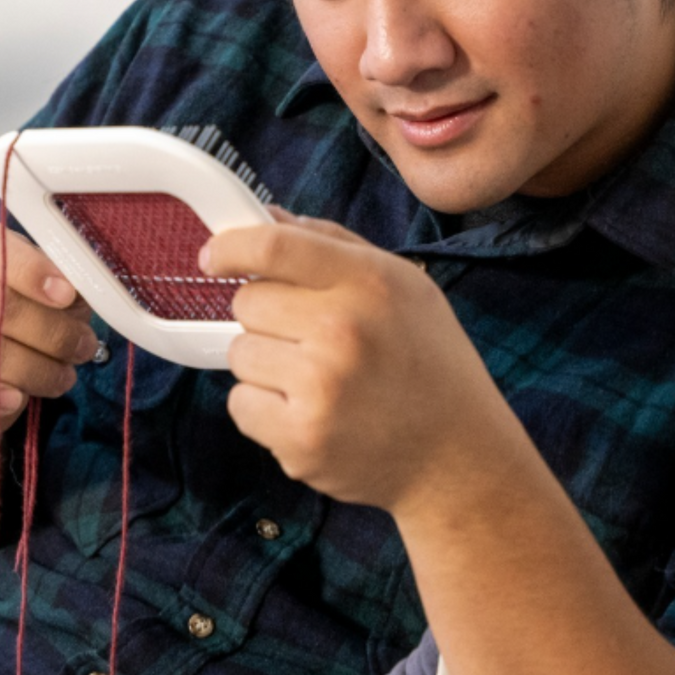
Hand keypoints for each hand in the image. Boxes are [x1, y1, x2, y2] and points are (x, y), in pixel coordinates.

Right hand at [0, 222, 100, 443]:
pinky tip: (21, 397)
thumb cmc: (5, 323)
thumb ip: (60, 287)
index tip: (67, 294)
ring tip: (63, 376)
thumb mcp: (35, 294)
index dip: (30, 269)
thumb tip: (85, 294)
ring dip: (37, 369)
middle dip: (52, 331)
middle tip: (82, 346)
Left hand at [202, 212, 531, 519]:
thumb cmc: (429, 364)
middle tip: (310, 340)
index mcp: (370, 282)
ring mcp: (321, 388)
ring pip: (239, 352)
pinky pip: (240, 403)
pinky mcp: (301, 439)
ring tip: (318, 380)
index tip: (215, 256)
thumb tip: (266, 217)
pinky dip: (263, 410)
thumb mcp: (402, 286)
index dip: (232, 247)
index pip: (274, 246)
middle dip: (268, 317)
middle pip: (247, 301)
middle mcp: (343, 330)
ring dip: (266, 365)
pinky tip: (310, 413)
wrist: (459, 458)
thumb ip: (332, 244)